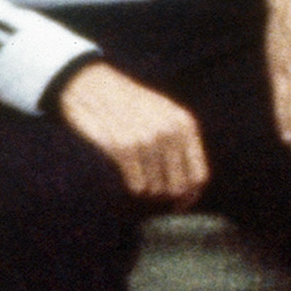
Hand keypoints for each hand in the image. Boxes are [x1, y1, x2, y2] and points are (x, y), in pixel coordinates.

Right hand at [58, 57, 208, 203]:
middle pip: (178, 188)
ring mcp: (148, 139)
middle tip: (151, 192)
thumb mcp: (163, 115)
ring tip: (135, 173)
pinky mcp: (124, 148)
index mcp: (185, 124)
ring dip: (145, 189)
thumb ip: (179, 144)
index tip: (177, 205)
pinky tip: (126, 174)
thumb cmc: (127, 106)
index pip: (199, 176)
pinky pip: (137, 187)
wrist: (91, 85)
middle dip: (165, 196)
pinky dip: (132, 186)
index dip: (190, 197)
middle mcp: (171, 132)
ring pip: (155, 189)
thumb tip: (188, 190)